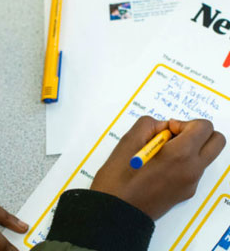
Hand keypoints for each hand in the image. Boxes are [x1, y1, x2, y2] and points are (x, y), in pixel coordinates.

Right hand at [90, 116, 225, 219]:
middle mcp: (191, 169)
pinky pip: (193, 171)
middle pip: (216, 141)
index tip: (166, 131)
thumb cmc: (119, 179)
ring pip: (205, 156)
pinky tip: (158, 168)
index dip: (184, 123)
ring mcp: (190, 183)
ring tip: (161, 154)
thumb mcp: (128, 141)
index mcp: (180, 154)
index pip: (204, 127)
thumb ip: (149, 125)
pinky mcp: (185, 193)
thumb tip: (163, 127)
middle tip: (173, 137)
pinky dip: (182, 163)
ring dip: (190, 148)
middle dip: (197, 133)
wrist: (116, 210)